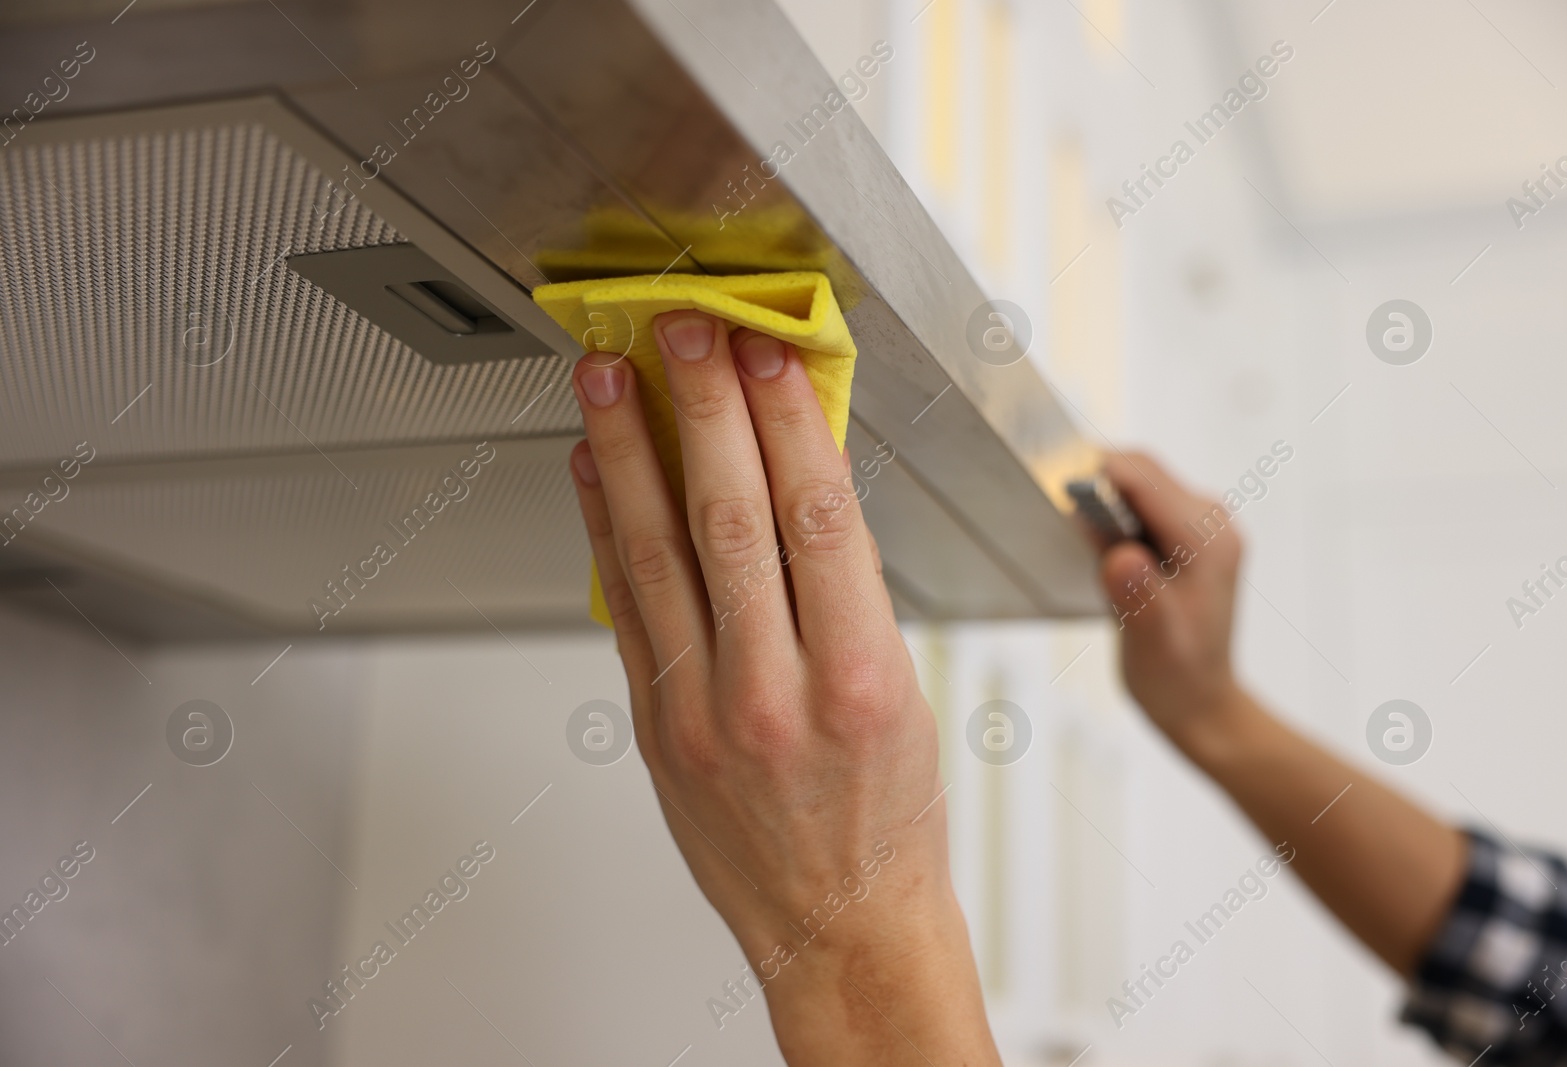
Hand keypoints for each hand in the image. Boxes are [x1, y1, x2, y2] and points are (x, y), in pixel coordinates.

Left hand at [567, 311, 997, 1064]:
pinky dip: (604, 529)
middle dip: (700, 409)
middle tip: (679, 331)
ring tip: (606, 377)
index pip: (818, 518)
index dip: (787, 421)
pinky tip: (594, 471)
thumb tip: (805, 477)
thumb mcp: (904, 691)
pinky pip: (626, 610)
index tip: (766, 353)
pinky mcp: (657, 729)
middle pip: (730, 519)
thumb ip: (849, 589)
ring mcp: (704, 714)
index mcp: (860, 678)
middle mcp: (776, 695)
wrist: (839, 926)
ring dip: (627, 452)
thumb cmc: (887, 817)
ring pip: (658, 555)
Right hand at [1097, 452, 1245, 753]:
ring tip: (1090, 553)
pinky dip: (1114, 516)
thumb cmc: (1176, 677)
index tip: (1060, 495)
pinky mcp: (1189, 534)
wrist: (1203, 701)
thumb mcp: (1152, 644)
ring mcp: (1203, 525)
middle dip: (1098, 486)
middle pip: (1142, 471)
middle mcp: (1212, 522)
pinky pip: (1142, 503)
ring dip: (1104, 502)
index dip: (1096, 478)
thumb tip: (1119, 555)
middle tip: (1069, 529)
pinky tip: (1106, 557)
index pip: (1144, 479)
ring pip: (1139, 482)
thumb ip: (1139, 595)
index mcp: (1208, 541)